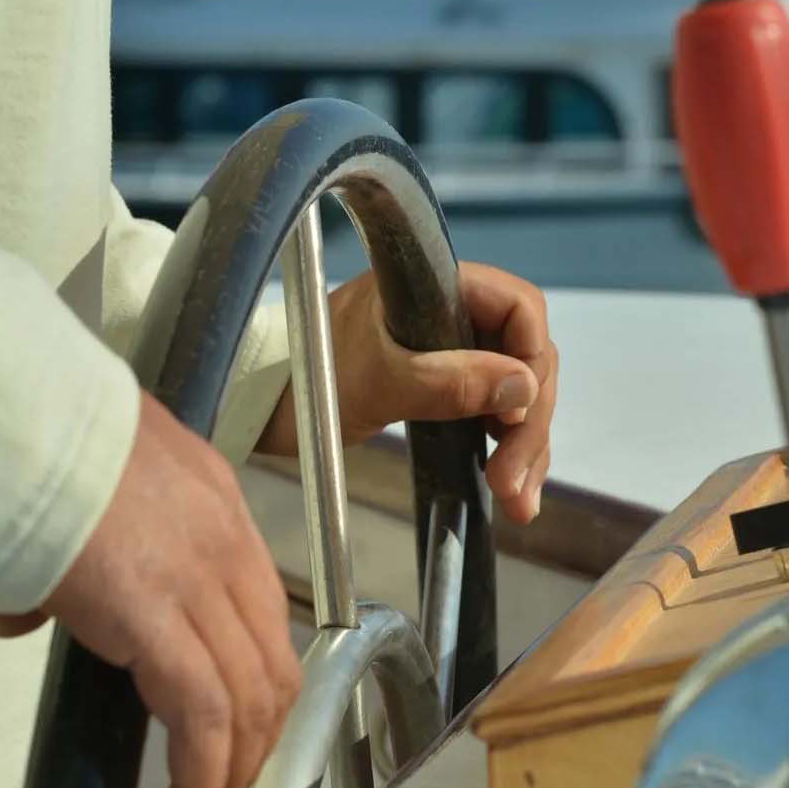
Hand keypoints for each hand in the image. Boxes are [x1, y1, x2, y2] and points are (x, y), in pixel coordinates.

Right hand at [0, 391, 300, 787]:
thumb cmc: (33, 437)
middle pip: (273, 654)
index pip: (263, 603)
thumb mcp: (76, 482)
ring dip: (240, 756)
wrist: (7, 417)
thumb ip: (70, 547)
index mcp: (213, 500)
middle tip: (242, 770)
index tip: (250, 713)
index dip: (261, 670)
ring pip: (252, 689)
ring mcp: (198, 577)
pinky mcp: (157, 615)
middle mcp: (223, 539)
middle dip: (264, 726)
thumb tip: (26, 612)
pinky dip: (206, 764)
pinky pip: (203, 708)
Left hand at [256, 262, 558, 523]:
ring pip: (516, 392)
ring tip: (520, 501)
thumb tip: (523, 388)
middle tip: (512, 479)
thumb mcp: (379, 382)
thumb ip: (451, 382)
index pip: (519, 308)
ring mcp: (454, 350)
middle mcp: (454, 312)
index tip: (515, 414)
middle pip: (525, 357)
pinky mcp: (448, 385)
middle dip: (528, 422)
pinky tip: (512, 491)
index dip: (529, 359)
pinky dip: (507, 451)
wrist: (260, 406)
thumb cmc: (305, 380)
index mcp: (439, 286)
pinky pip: (494, 414)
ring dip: (525, 446)